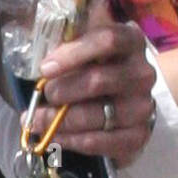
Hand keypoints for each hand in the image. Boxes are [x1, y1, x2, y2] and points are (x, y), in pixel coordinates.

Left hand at [28, 19, 156, 166]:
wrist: (127, 99)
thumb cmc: (97, 66)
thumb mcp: (86, 44)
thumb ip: (68, 38)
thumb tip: (34, 36)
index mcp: (131, 42)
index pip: (108, 40)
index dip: (74, 53)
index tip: (45, 68)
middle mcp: (143, 74)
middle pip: (98, 80)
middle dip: (61, 90)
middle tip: (44, 95)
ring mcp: (143, 107)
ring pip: (94, 115)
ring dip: (58, 120)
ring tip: (37, 120)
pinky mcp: (138, 136)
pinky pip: (98, 141)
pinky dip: (71, 140)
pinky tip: (55, 137)